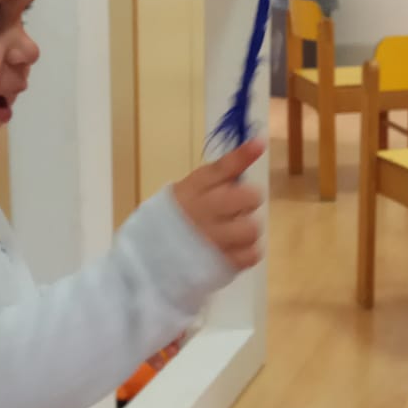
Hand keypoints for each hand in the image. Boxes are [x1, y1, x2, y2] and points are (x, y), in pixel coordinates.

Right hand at [173, 139, 265, 269]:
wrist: (147, 259)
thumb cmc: (172, 219)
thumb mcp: (187, 191)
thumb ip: (217, 178)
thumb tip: (252, 151)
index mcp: (193, 189)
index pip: (221, 168)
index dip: (243, 155)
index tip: (260, 144)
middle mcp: (204, 211)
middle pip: (250, 197)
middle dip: (249, 200)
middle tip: (238, 208)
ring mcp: (214, 239)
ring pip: (253, 228)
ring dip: (248, 228)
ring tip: (234, 232)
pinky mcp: (221, 263)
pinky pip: (253, 253)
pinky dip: (247, 251)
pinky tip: (234, 248)